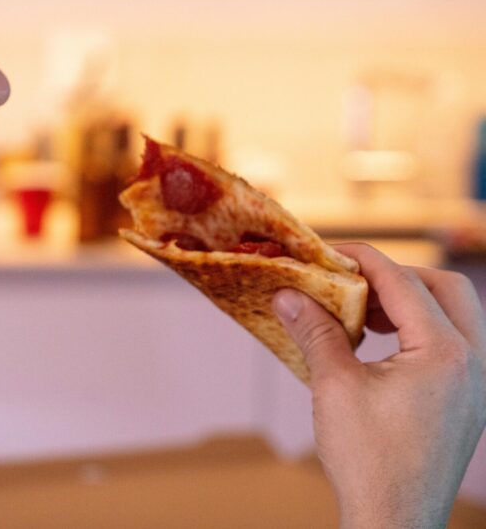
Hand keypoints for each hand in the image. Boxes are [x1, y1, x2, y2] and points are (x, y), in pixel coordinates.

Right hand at [272, 243, 485, 528]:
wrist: (395, 522)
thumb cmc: (368, 460)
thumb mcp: (334, 386)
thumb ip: (315, 330)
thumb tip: (287, 293)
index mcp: (445, 352)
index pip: (403, 282)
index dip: (361, 260)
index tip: (327, 252)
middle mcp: (474, 362)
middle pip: (445, 287)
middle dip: (396, 276)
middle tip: (351, 280)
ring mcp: (477, 384)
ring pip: (456, 315)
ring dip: (411, 302)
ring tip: (363, 315)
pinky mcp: (468, 401)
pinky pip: (454, 345)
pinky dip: (420, 331)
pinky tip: (380, 348)